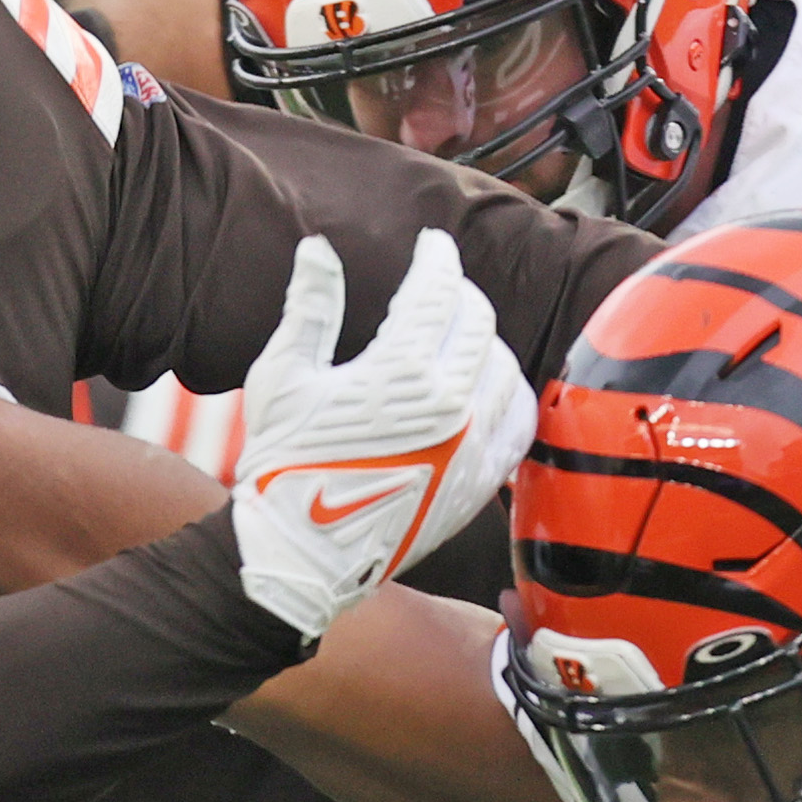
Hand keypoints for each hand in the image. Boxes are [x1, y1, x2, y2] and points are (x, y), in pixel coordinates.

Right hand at [230, 229, 534, 639]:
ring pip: (505, 366)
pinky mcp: (480, 483)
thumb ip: (310, 309)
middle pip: (478, 321)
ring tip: (457, 339)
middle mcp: (449, 404)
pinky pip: (520, 422)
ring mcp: (472, 446)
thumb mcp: (282, 377)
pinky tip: (487, 388)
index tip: (432, 246)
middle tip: (441, 290)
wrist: (301, 555)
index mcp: (399, 371)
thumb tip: (318, 250)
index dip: (436, 257)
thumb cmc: (283, 466)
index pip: (438, 290)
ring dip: (483, 342)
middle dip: (460, 295)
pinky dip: (509, 394)